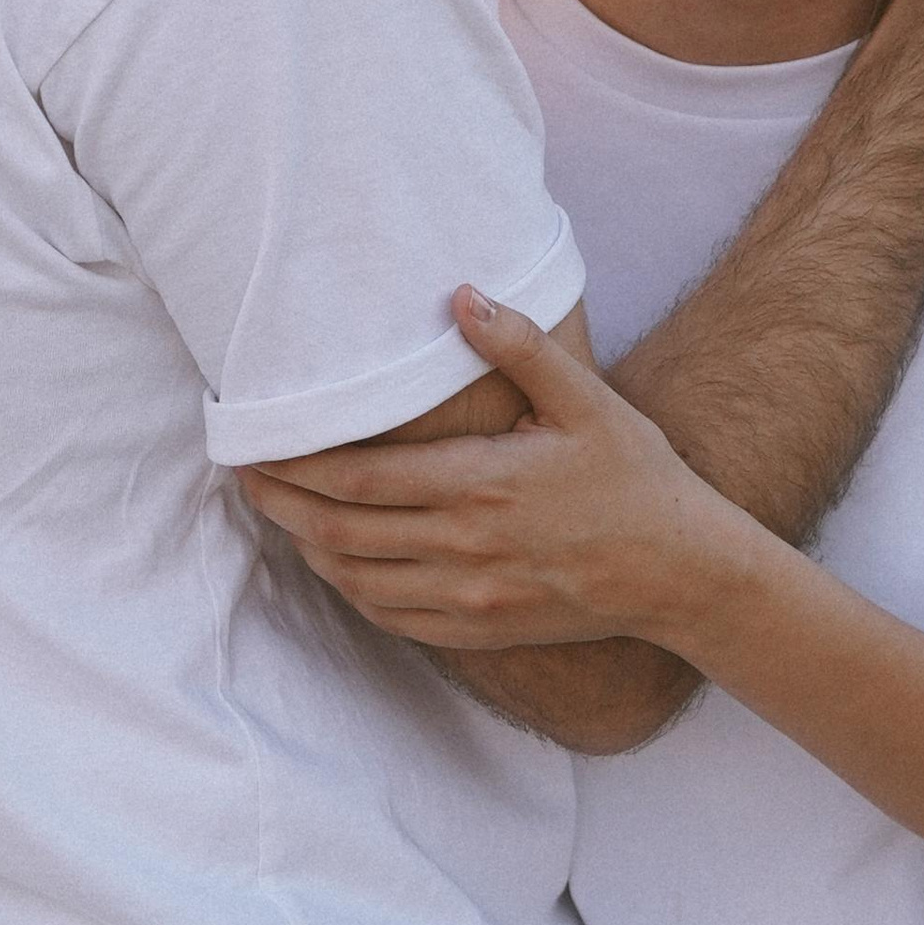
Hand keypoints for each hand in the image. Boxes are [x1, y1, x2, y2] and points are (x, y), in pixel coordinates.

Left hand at [240, 292, 753, 653]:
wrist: (681, 571)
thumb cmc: (635, 477)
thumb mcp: (586, 400)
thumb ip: (520, 346)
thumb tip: (461, 295)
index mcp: (481, 484)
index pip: (357, 478)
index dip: (292, 464)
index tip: (252, 444)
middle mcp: (464, 547)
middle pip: (339, 530)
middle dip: (279, 503)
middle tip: (242, 475)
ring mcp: (469, 597)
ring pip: (356, 578)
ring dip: (306, 546)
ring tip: (278, 512)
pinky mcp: (479, 629)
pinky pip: (390, 615)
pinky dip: (349, 588)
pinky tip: (336, 560)